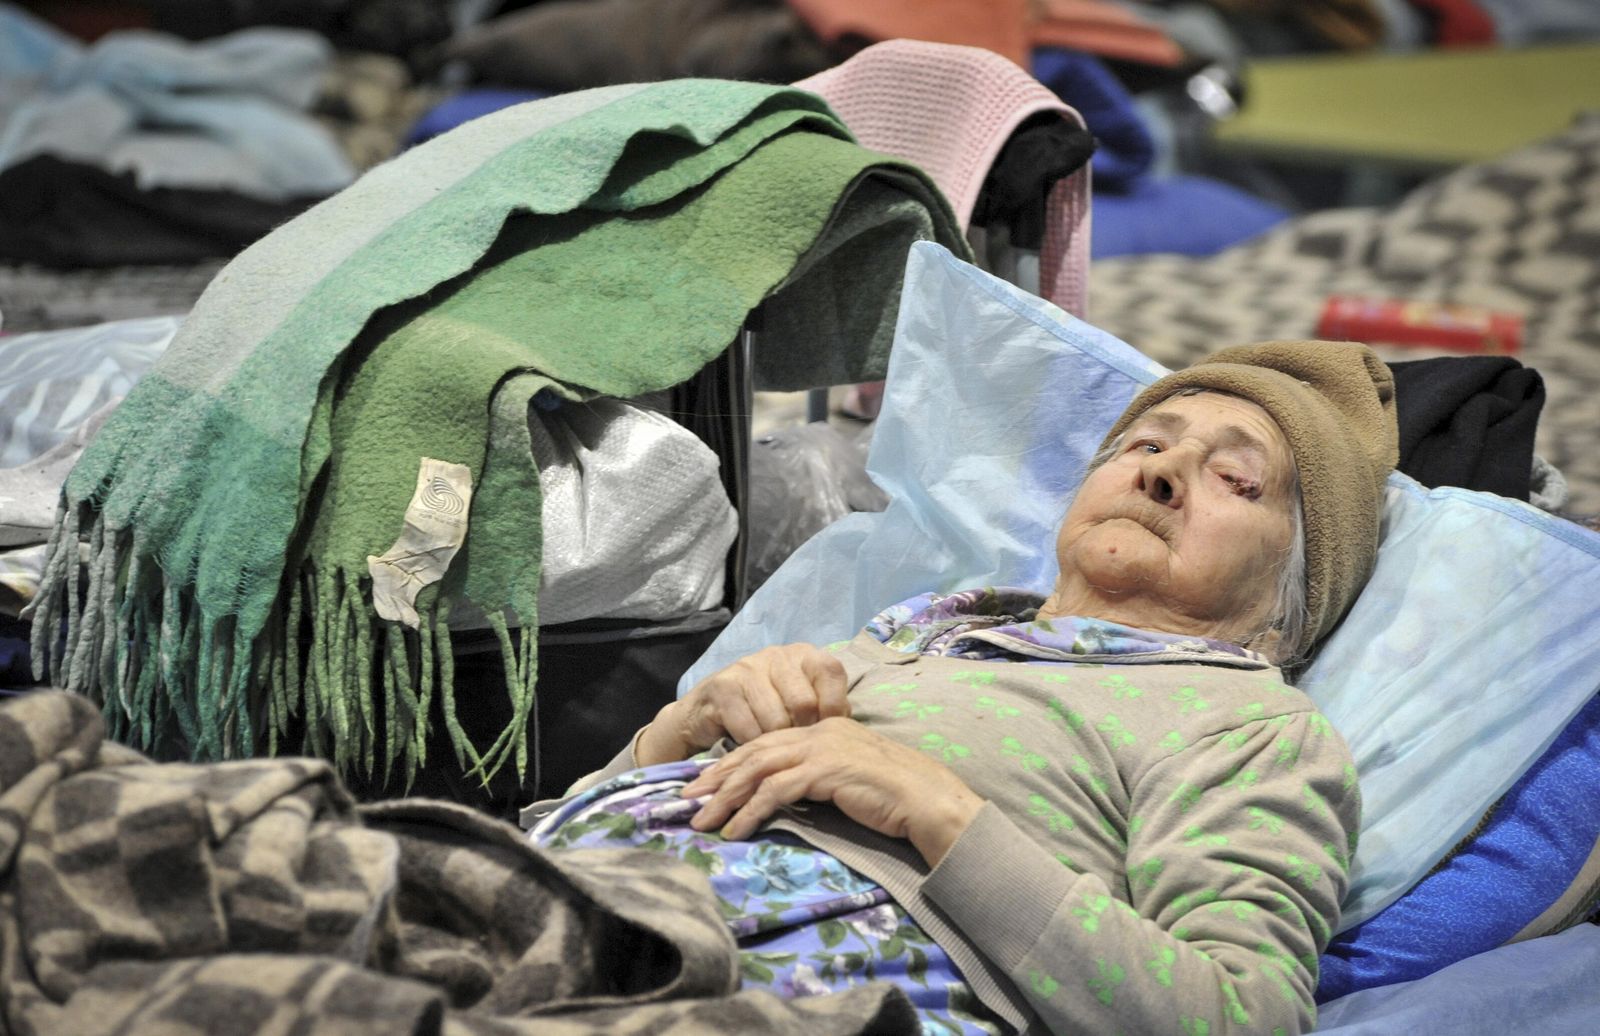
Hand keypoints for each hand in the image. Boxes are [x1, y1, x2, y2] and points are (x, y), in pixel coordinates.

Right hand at [635, 644, 849, 765]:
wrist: (708, 713)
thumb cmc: (766, 713)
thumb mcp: (801, 707)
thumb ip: (826, 711)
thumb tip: (850, 734)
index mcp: (804, 655)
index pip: (831, 673)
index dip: (834, 708)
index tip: (825, 732)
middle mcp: (777, 654)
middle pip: (804, 702)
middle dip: (801, 732)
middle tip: (795, 745)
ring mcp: (747, 668)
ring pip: (775, 719)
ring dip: (775, 742)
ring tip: (772, 746)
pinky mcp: (723, 686)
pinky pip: (748, 728)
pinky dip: (752, 745)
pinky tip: (749, 744)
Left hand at [679, 717, 984, 866]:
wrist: (928, 800)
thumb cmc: (897, 798)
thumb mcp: (851, 779)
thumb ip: (821, 778)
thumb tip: (789, 795)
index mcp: (825, 728)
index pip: (767, 742)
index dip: (733, 763)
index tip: (707, 783)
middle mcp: (819, 731)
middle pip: (754, 751)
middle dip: (717, 776)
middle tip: (687, 798)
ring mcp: (821, 748)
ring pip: (757, 769)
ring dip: (725, 797)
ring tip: (701, 820)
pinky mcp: (824, 770)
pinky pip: (775, 791)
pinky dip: (750, 811)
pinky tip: (735, 830)